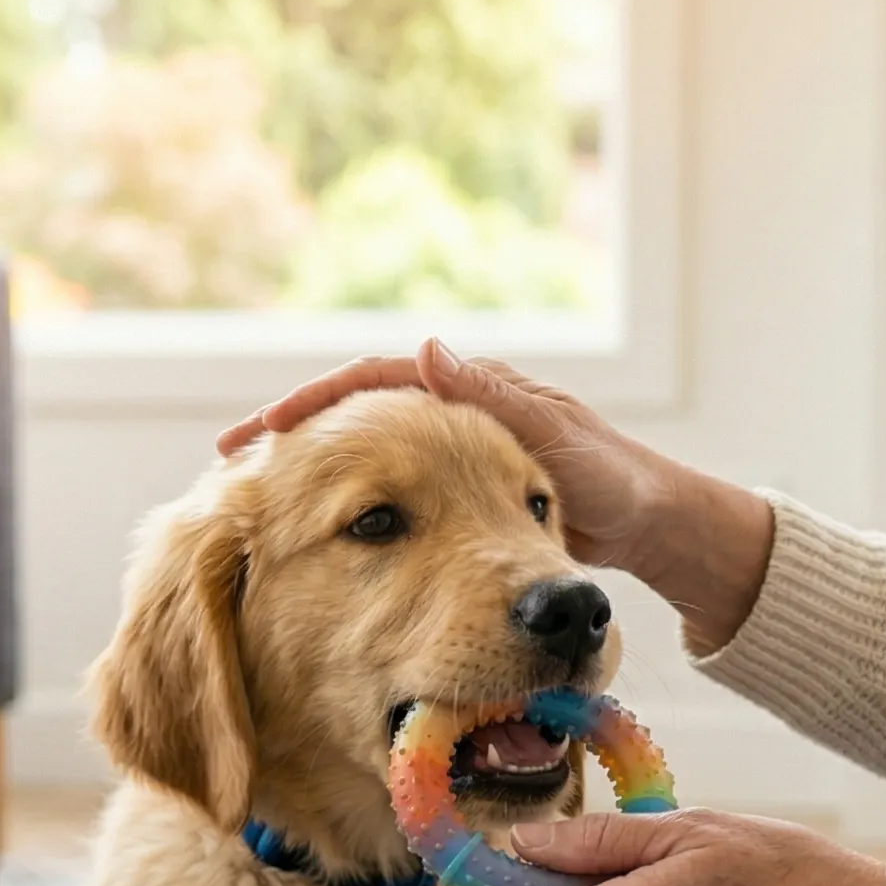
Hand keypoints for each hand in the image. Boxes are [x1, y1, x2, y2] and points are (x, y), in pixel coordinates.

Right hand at [218, 337, 672, 567]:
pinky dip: (345, 511)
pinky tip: (310, 537)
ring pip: (364, 459)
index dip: (314, 406)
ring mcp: (450, 460)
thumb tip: (425, 347)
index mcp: (471, 391)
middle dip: (292, 435)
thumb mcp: (553, 440)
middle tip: (230, 462)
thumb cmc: (616, 481)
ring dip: (311, 473)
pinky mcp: (455, 503)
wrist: (655, 527)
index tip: (265, 433)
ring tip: (251, 498)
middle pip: (354, 417)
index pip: (373, 384)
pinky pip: (387, 501)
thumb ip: (492, 400)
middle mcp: (452, 415)